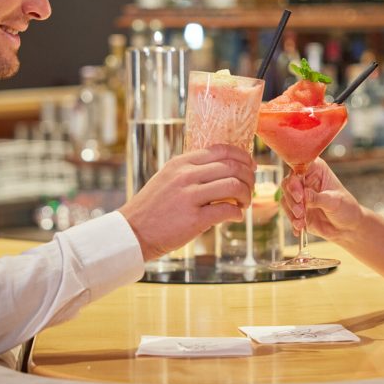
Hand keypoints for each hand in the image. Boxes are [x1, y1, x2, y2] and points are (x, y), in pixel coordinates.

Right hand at [119, 144, 255, 260]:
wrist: (133, 232)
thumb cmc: (153, 208)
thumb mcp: (168, 178)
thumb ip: (192, 171)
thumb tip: (225, 170)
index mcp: (181, 163)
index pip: (222, 150)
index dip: (243, 157)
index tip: (251, 166)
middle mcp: (186, 175)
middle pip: (232, 167)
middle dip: (249, 177)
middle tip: (251, 188)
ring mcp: (189, 197)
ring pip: (234, 186)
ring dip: (246, 195)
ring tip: (244, 204)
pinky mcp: (194, 219)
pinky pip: (227, 210)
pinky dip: (237, 213)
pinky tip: (236, 216)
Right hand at [281, 158, 362, 241]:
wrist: (347, 227)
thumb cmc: (346, 208)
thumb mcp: (335, 201)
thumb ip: (318, 198)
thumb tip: (305, 194)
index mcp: (316, 170)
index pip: (299, 169)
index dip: (295, 181)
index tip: (299, 196)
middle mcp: (305, 180)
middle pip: (288, 184)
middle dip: (292, 199)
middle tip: (300, 212)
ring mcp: (300, 195)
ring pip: (286, 199)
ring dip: (291, 212)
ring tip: (301, 222)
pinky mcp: (297, 209)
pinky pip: (288, 213)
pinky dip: (292, 221)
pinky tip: (299, 229)